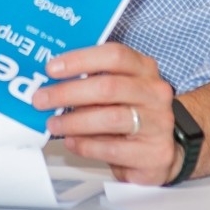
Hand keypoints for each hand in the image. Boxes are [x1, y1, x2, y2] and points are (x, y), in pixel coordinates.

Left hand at [34, 42, 180, 184]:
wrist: (166, 149)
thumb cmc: (134, 113)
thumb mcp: (120, 90)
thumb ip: (94, 81)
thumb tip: (52, 81)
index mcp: (145, 70)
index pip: (114, 55)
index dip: (80, 60)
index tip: (52, 68)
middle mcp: (155, 93)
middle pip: (108, 87)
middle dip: (68, 93)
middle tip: (42, 99)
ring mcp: (158, 124)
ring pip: (110, 118)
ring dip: (74, 121)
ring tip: (54, 123)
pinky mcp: (154, 154)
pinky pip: (112, 148)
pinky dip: (86, 145)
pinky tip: (72, 142)